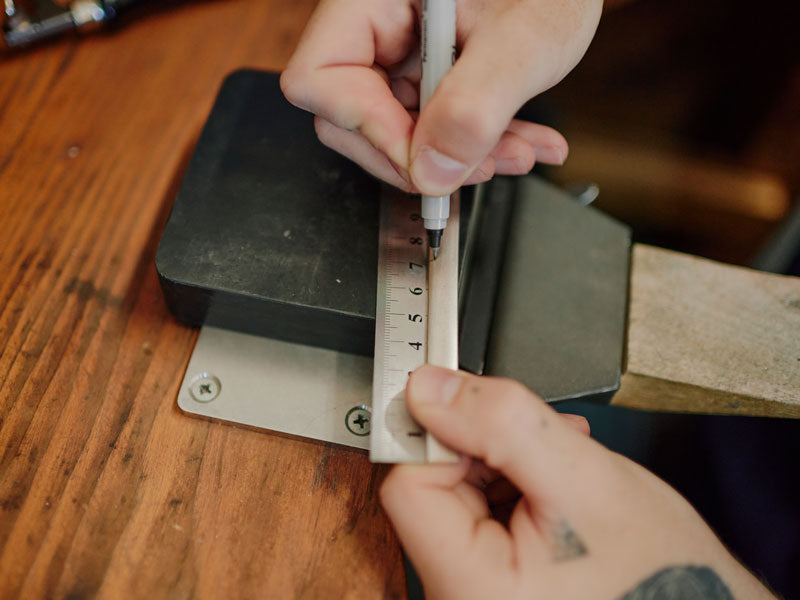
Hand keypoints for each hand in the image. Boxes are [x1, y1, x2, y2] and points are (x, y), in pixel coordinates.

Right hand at [280, 0, 602, 195]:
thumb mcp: (526, 39)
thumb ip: (475, 107)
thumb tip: (431, 171)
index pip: (321, 77)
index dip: (368, 129)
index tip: (423, 159)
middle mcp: (377, 20)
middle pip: (351, 113)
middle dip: (419, 154)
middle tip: (470, 167)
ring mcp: (399, 47)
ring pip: (397, 127)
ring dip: (458, 155)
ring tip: (516, 152)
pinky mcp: (425, 67)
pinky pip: (430, 122)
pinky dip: (473, 141)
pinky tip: (516, 142)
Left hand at [380, 365, 774, 599]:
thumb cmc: (667, 578)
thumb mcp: (587, 480)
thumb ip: (501, 425)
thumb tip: (430, 387)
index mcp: (470, 584)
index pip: (409, 484)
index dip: (443, 433)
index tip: (477, 407)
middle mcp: (459, 596)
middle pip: (433, 487)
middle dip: (486, 449)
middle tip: (543, 447)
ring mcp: (473, 592)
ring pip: (459, 496)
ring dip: (503, 465)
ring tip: (560, 471)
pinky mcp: (489, 585)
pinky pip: (479, 518)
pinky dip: (512, 488)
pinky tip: (552, 490)